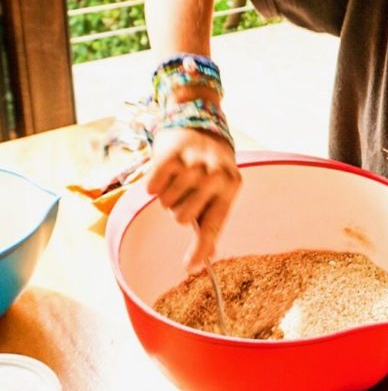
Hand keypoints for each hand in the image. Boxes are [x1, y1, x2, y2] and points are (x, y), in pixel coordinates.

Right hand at [146, 126, 240, 269]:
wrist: (198, 123)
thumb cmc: (208, 168)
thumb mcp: (219, 191)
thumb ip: (211, 223)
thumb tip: (205, 260)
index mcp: (231, 186)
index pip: (214, 225)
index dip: (200, 249)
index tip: (189, 267)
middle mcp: (215, 174)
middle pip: (182, 218)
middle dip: (180, 210)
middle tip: (186, 193)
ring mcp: (193, 163)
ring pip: (166, 203)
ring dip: (167, 195)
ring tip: (178, 179)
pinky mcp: (171, 154)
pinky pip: (153, 187)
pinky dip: (154, 184)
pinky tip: (165, 172)